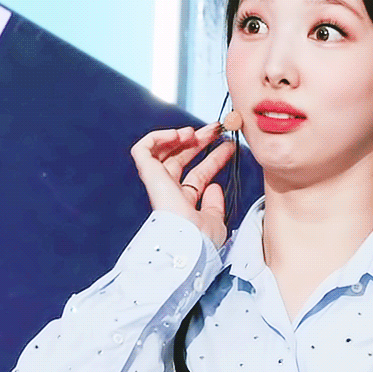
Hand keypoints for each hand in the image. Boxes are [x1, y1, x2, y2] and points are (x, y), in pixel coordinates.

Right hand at [130, 123, 235, 248]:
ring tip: (195, 131)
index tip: (229, 146)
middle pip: (183, 160)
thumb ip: (215, 204)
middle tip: (217, 130)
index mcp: (185, 203)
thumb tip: (215, 186)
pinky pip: (143, 150)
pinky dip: (157, 138)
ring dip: (179, 137)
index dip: (214, 159)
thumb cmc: (202, 239)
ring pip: (163, 153)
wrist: (189, 241)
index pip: (199, 175)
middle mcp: (170, 192)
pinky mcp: (149, 175)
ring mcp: (159, 183)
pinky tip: (177, 135)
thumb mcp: (216, 221)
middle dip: (200, 142)